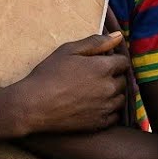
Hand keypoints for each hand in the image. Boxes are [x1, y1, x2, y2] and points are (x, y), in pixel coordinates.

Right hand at [13, 32, 127, 134]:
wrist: (34, 106)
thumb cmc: (48, 74)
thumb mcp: (68, 51)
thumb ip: (96, 42)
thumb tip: (118, 36)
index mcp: (103, 68)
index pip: (123, 62)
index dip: (114, 60)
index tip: (102, 62)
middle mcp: (109, 88)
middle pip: (123, 80)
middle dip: (113, 76)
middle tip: (95, 77)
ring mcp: (105, 107)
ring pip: (120, 98)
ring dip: (113, 94)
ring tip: (94, 92)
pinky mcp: (99, 123)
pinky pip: (114, 116)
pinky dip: (108, 110)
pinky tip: (94, 106)